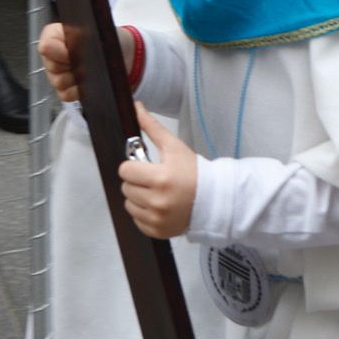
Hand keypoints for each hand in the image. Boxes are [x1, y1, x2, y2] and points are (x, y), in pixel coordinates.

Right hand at [38, 20, 136, 103]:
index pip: (45, 45)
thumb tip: (46, 47)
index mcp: (56, 35)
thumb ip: (71, 36)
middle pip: (51, 67)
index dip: (59, 52)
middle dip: (68, 65)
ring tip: (87, 71)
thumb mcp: (92, 31)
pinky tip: (86, 83)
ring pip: (57, 82)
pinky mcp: (67, 88)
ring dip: (73, 78)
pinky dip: (77, 91)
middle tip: (83, 60)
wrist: (123, 53)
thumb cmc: (106, 39)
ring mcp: (59, 72)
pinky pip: (64, 95)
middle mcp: (54, 54)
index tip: (72, 52)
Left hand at [118, 104, 198, 239]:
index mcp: (161, 178)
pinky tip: (159, 206)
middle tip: (152, 179)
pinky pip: (137, 220)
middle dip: (136, 181)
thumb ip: (151, 127)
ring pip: (129, 204)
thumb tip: (136, 107)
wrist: (214, 199)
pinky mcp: (158, 231)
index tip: (144, 166)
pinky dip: (144, 213)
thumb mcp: (174, 147)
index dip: (133, 166)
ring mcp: (157, 219)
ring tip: (156, 192)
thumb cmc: (194, 172)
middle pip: (126, 187)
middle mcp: (158, 201)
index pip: (125, 171)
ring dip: (138, 197)